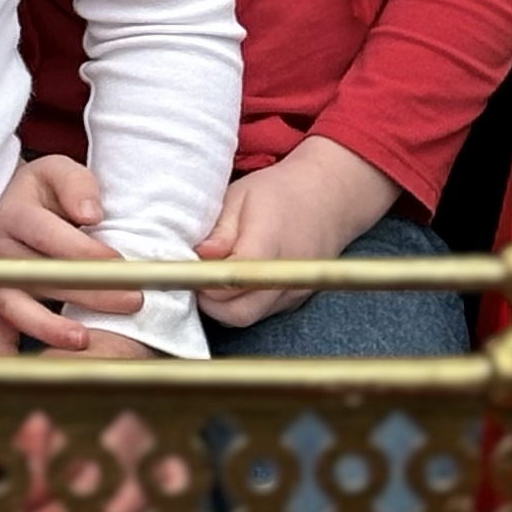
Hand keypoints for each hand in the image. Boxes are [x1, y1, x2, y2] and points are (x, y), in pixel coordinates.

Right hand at [0, 154, 147, 353]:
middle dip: (87, 293)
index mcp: (13, 213)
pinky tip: (35, 366)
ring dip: (47, 327)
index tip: (120, 262)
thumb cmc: (39, 191)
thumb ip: (77, 185)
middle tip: (133, 301)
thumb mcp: (56, 171)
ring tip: (83, 340)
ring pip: (15, 307)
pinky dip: (9, 349)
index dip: (85, 252)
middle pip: (39, 275)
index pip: (50, 236)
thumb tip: (92, 213)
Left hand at [194, 135, 400, 328]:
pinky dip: (240, 304)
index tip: (183, 268)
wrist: (327, 199)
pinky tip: (231, 282)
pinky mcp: (294, 300)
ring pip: (248, 318)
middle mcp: (286, 276)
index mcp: (268, 243)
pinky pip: (261, 313)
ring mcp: (293, 292)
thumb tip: (201, 256)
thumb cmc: (278, 193)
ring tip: (210, 277)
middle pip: (238, 312)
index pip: (231, 280)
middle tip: (193, 277)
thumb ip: (220, 230)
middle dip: (207, 302)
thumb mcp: (240, 196)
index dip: (201, 280)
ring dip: (222, 306)